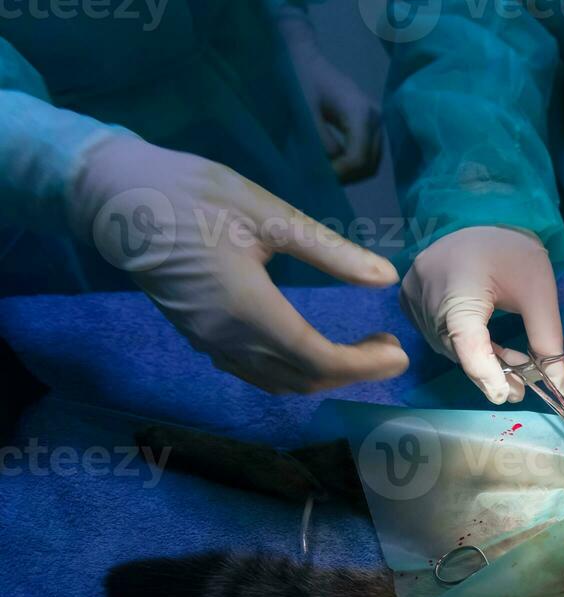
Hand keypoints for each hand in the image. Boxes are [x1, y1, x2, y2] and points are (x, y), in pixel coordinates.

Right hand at [68, 135, 407, 393]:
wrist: (114, 197)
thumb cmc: (191, 196)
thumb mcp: (267, 214)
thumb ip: (330, 251)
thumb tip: (384, 276)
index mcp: (248, 311)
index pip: (319, 360)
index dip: (364, 366)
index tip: (398, 353)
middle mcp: (228, 339)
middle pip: (302, 379)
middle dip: (353, 373)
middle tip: (388, 349)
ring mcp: (209, 342)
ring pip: (278, 382)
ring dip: (324, 374)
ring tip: (361, 350)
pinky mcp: (199, 337)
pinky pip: (254, 372)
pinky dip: (293, 370)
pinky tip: (313, 347)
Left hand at [277, 12, 381, 183]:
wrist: (303, 57)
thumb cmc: (300, 80)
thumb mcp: (305, 114)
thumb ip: (320, 144)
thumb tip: (328, 173)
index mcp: (361, 114)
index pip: (358, 158)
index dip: (340, 175)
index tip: (317, 179)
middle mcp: (376, 119)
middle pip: (370, 165)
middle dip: (346, 177)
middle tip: (320, 180)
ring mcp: (376, 122)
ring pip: (371, 163)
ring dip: (350, 173)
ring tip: (325, 173)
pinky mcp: (371, 124)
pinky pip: (367, 153)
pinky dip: (352, 164)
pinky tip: (333, 163)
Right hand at [399, 226, 563, 403]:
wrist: (480, 218)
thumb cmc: (513, 254)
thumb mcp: (539, 294)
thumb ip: (547, 341)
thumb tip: (560, 386)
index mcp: (458, 283)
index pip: (466, 338)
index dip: (484, 371)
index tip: (504, 394)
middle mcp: (425, 292)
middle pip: (458, 348)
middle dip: (491, 371)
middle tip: (521, 387)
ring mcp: (412, 297)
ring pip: (448, 347)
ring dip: (480, 361)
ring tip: (513, 362)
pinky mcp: (409, 301)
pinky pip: (439, 336)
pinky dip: (465, 349)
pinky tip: (489, 348)